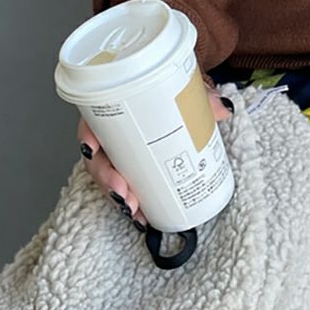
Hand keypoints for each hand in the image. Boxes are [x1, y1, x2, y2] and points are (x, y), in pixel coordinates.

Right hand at [77, 80, 233, 230]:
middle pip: (98, 157)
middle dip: (106, 177)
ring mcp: (120, 155)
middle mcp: (112, 133)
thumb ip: (202, 99)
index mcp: (117, 108)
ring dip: (117, 196)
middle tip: (123, 190)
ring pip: (108, 177)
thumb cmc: (171, 94)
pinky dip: (131, 204)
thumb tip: (222, 110)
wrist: (177, 100)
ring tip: (134, 209)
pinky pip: (124, 188)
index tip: (92, 146)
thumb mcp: (186, 91)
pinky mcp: (132, 171)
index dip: (87, 134)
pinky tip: (141, 218)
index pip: (93, 119)